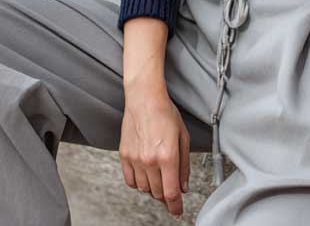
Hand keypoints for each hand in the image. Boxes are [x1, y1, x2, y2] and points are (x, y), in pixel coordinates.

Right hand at [119, 82, 189, 218]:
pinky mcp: (125, 155)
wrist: (144, 99)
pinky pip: (130, 180)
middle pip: (158, 193)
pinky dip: (138, 182)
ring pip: (144, 188)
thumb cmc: (165, 113)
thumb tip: (183, 185)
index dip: (175, 206)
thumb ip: (184, 165)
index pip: (171, 193)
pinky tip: (145, 174)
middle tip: (171, 190)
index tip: (177, 211)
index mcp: (167, 157)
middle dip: (166, 195)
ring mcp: (135, 159)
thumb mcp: (183, 137)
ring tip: (158, 176)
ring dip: (153, 188)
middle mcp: (150, 161)